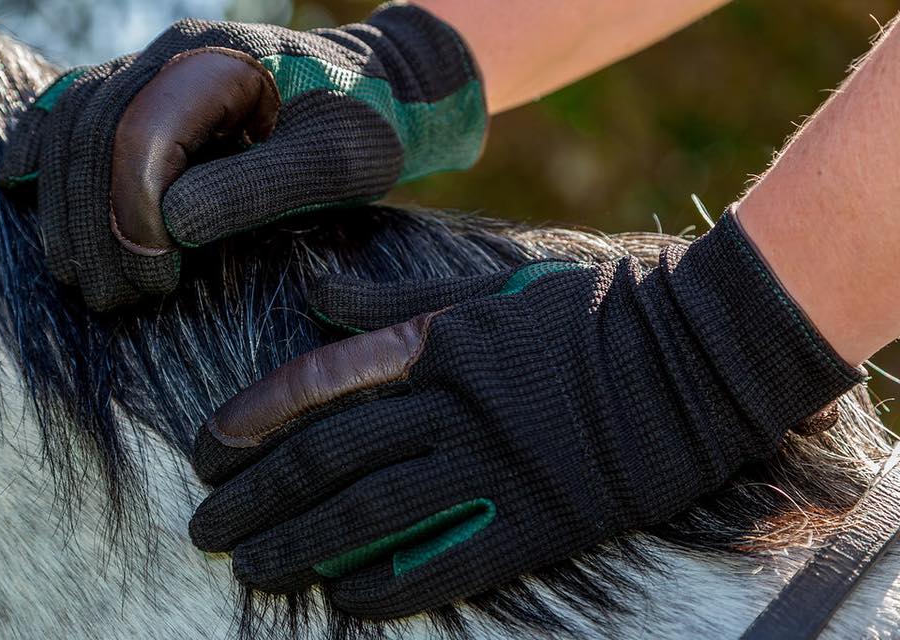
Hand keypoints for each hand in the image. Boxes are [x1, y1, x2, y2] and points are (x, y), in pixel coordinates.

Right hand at [0, 4, 486, 310]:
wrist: (371, 88)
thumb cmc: (362, 127)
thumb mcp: (330, 165)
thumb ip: (254, 190)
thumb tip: (171, 229)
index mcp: (219, 65)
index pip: (142, 135)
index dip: (132, 213)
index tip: (156, 277)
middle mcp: (172, 56)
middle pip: (96, 134)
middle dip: (93, 225)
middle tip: (111, 297)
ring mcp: (154, 68)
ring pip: (75, 126)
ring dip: (66, 206)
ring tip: (79, 276)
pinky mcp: (147, 89)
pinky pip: (74, 111)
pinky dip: (47, 151)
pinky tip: (22, 184)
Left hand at [187, 214, 859, 618]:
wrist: (694, 353)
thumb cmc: (589, 309)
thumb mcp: (487, 286)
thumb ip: (397, 301)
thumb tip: (316, 293)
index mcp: (437, 344)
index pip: (319, 382)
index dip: (255, 416)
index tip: (210, 448)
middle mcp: (452, 407)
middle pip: (329, 458)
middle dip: (257, 494)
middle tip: (206, 524)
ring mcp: (493, 467)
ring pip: (370, 515)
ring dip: (301, 545)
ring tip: (250, 566)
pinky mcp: (538, 520)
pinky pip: (445, 561)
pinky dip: (388, 586)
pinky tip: (343, 601)